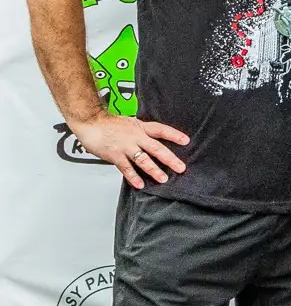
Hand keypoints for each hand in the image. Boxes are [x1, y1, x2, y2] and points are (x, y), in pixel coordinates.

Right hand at [70, 113, 188, 188]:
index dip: (174, 135)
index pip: (161, 130)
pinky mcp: (115, 155)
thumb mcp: (129, 122)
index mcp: (140, 127)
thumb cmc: (108, 123)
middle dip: (170, 159)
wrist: (90, 121)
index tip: (186, 141)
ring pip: (143, 160)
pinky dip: (134, 177)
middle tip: (181, 168)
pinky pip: (126, 168)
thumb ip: (140, 132)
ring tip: (163, 178)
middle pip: (156, 148)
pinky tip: (140, 184)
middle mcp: (135, 136)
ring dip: (154, 170)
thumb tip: (150, 140)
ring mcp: (125, 146)